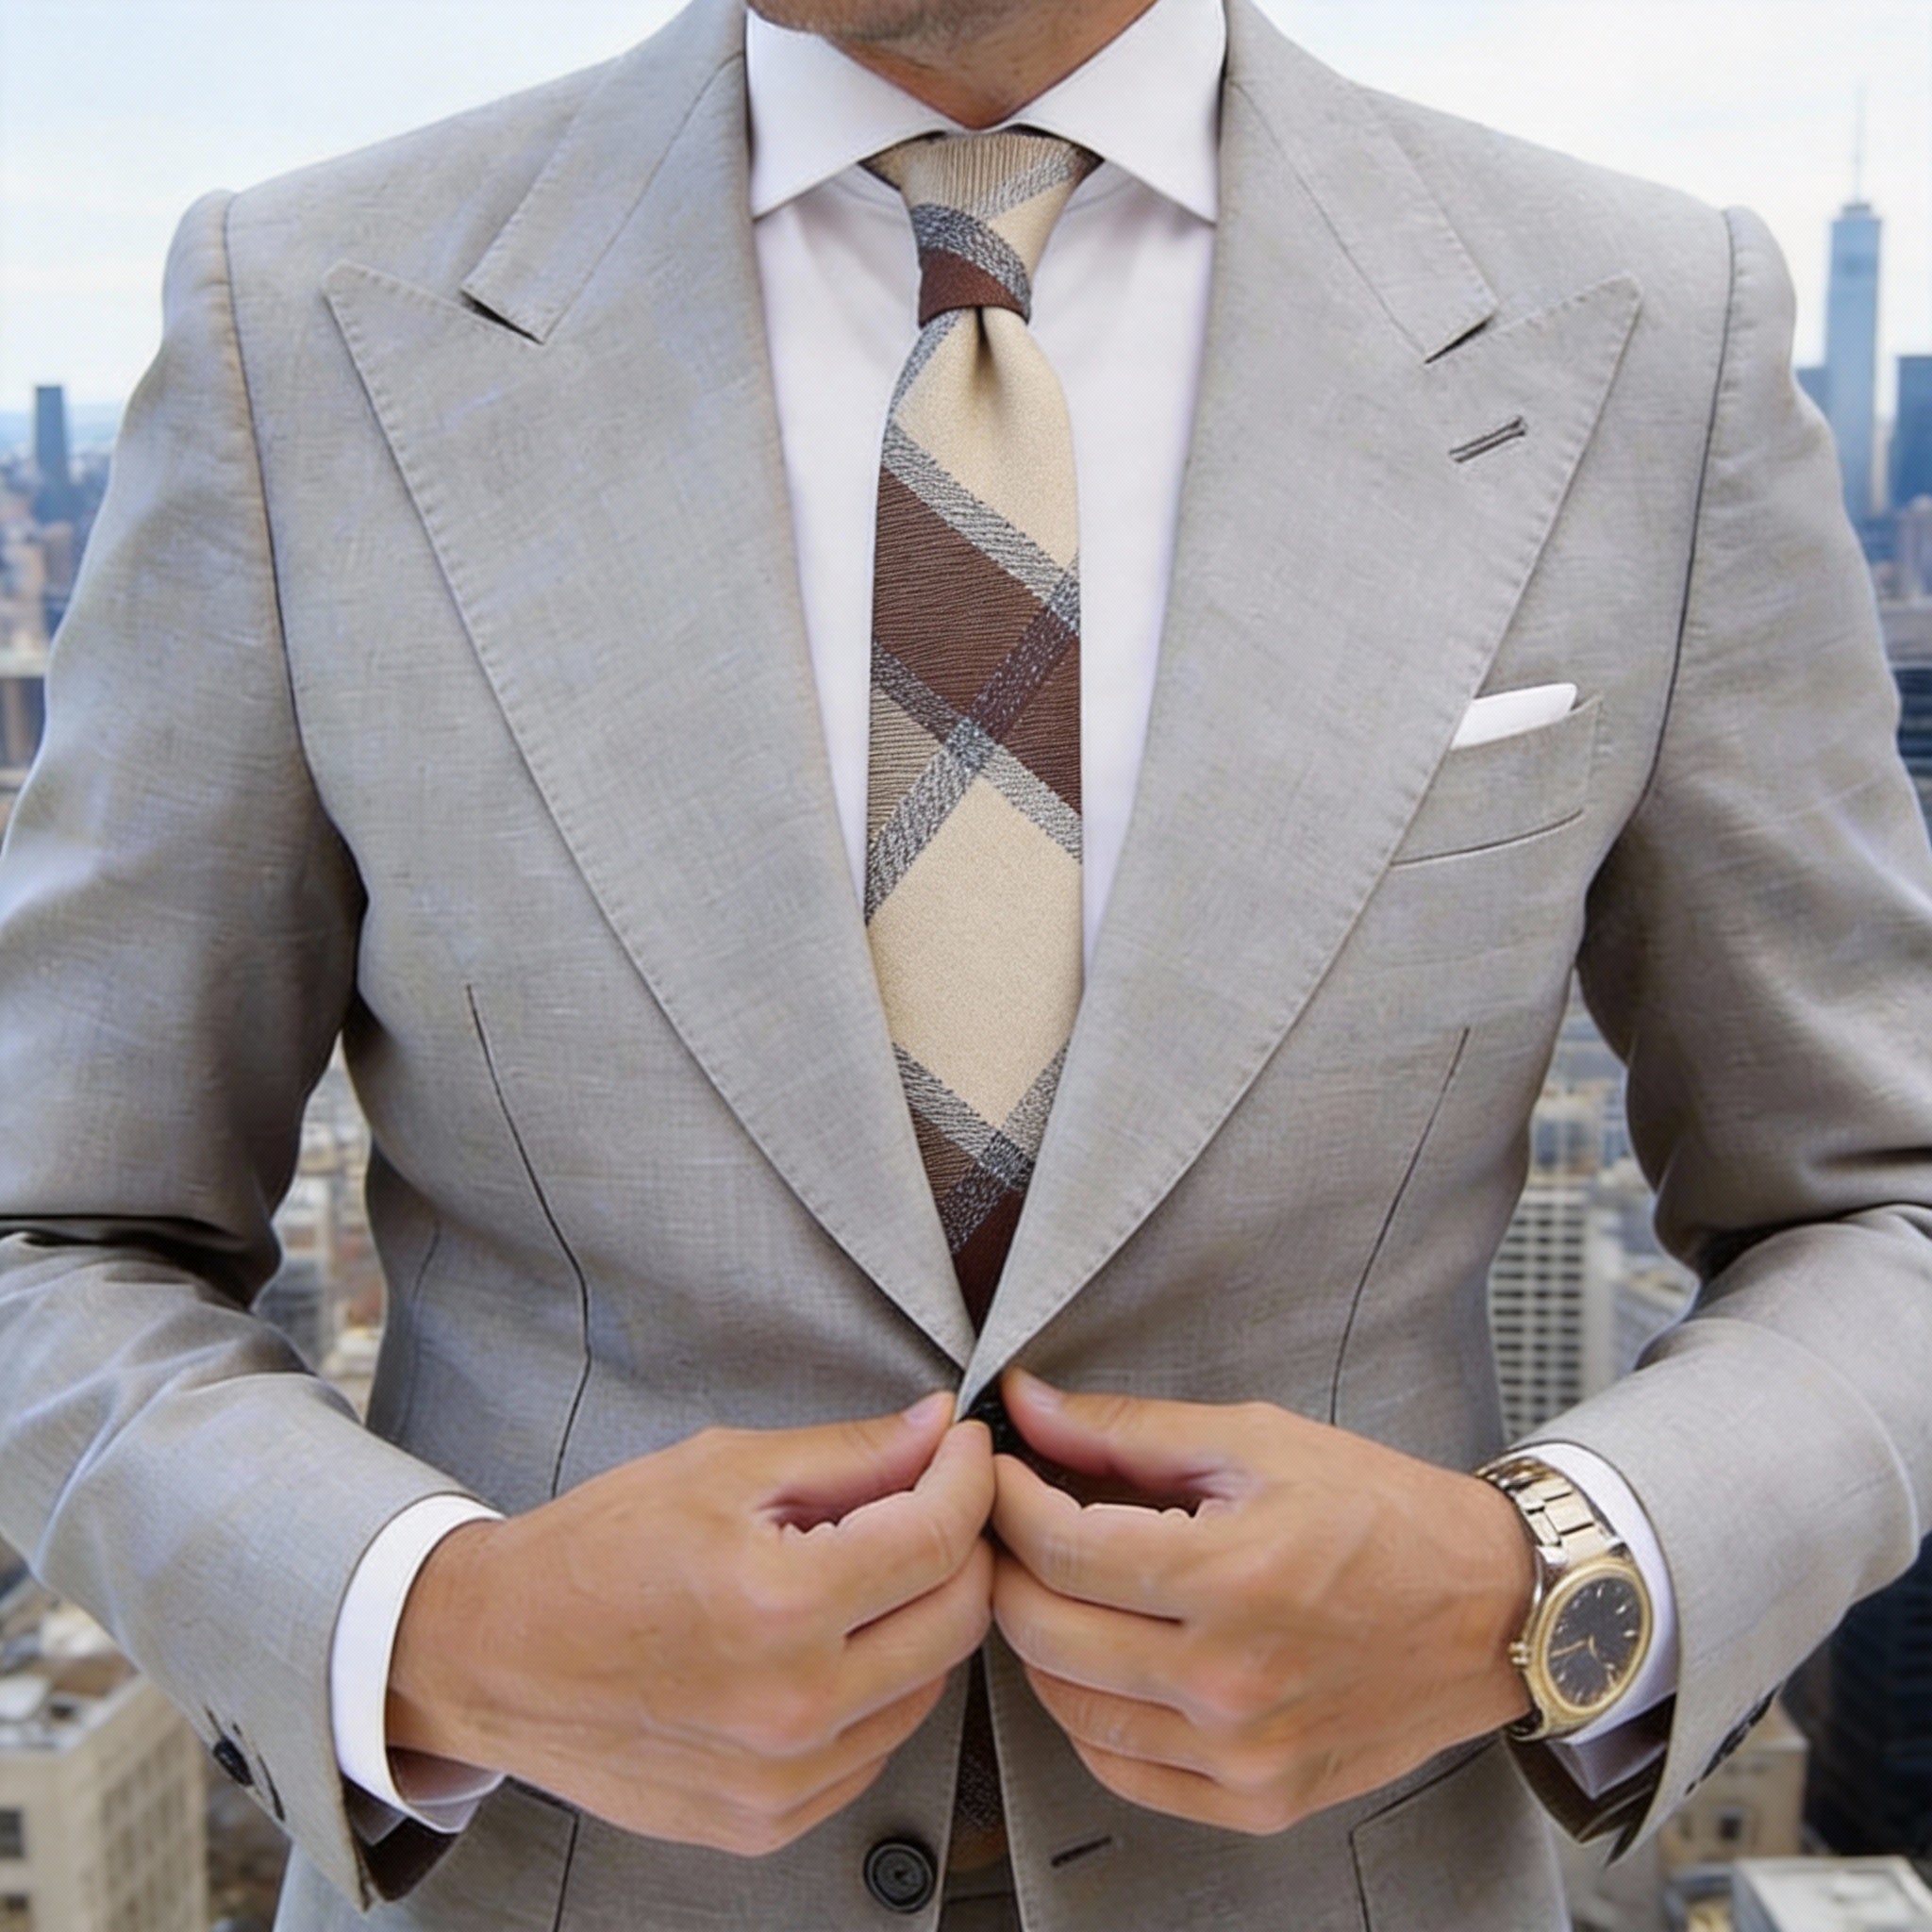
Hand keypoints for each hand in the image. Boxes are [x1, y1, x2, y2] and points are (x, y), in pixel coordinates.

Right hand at [386, 1394, 994, 1855]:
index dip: (969, 1477)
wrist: (495, 1656)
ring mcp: (782, 1779)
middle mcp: (791, 1706)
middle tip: (932, 1499)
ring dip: (922, 1617)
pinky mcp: (768, 1821)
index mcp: (778, 1604)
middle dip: (962, 1543)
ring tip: (867, 1569)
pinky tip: (831, 1642)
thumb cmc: (594, 1554)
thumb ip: (848, 1453)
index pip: (938, 1537)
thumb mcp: (722, 1468)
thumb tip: (936, 1430)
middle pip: (957, 1618)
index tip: (964, 1449)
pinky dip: (878, 1687)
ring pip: (929, 1686)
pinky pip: (876, 1747)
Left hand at [988, 1369, 1533, 1835]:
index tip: (1000, 1471)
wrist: (1490, 1609)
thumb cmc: (1383, 1515)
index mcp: (1231, 1578)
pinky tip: (1101, 1659)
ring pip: (1068, 1708)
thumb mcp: (1257, 1440)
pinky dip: (1087, 1714)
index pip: (1059, 1548)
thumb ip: (1128, 1430)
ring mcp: (1242, 1754)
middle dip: (1007, 1564)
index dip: (1007, 1500)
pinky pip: (1121, 1771)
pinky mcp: (1257, 1800)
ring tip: (1055, 1584)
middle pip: (1045, 1631)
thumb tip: (1028, 1406)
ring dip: (1039, 1640)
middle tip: (1012, 1523)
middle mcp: (1230, 1681)